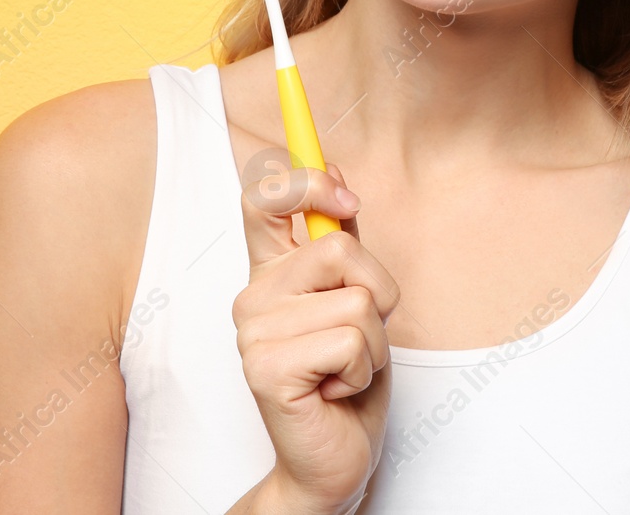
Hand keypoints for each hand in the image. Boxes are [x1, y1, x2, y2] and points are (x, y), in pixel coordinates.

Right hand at [233, 162, 397, 514]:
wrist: (333, 459)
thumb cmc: (345, 380)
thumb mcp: (354, 298)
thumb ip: (342, 239)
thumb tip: (336, 170)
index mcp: (270, 273)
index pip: (263, 198)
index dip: (306, 182)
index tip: (346, 200)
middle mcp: (253, 297)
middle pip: (337, 247)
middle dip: (376, 293)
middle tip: (359, 335)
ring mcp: (254, 333)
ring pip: (356, 301)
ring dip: (373, 343)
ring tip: (346, 369)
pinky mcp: (267, 369)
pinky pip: (350, 341)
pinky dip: (362, 370)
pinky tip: (335, 390)